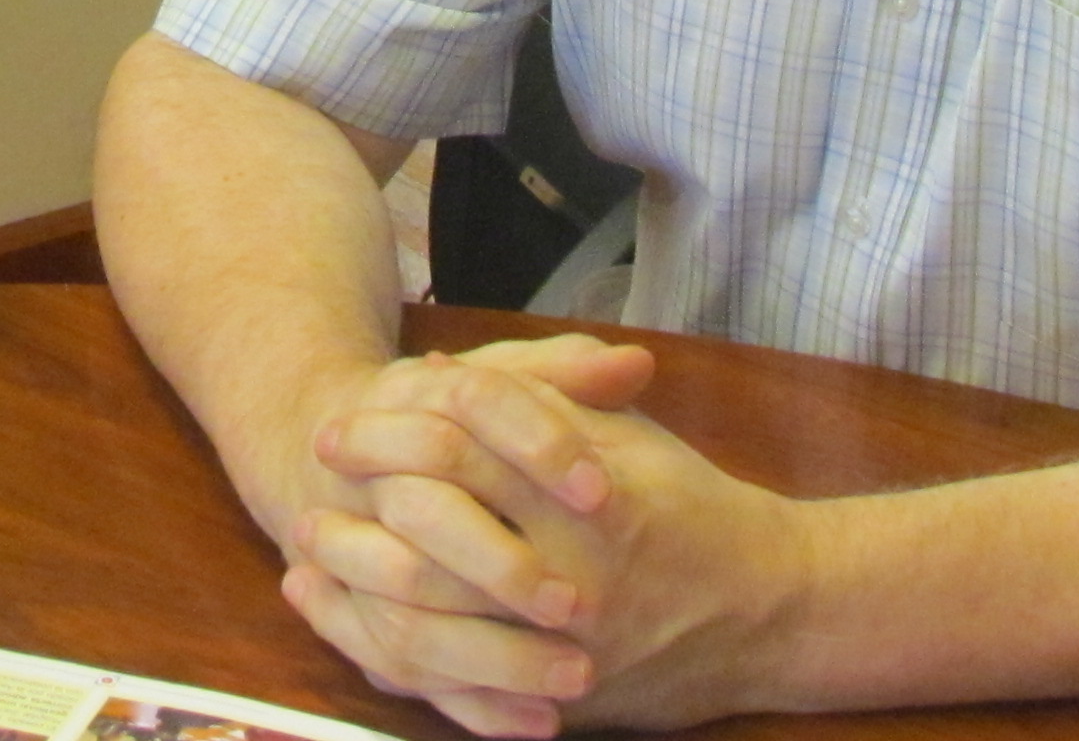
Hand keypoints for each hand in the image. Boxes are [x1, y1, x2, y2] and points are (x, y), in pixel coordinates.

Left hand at [300, 355, 813, 732]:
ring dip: (357, 588)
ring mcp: (564, 648)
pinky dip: (393, 660)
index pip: (459, 451)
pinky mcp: (561, 702)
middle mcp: (573, 572)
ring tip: (308, 556)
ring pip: (432, 626)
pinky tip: (349, 627)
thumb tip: (431, 375)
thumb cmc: (688, 505)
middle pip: (431, 541)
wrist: (770, 608)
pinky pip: (457, 691)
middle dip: (357, 513)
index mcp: (584, 493)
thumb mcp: (623, 434)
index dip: (387, 434)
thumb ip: (535, 402)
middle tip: (309, 491)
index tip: (337, 427)